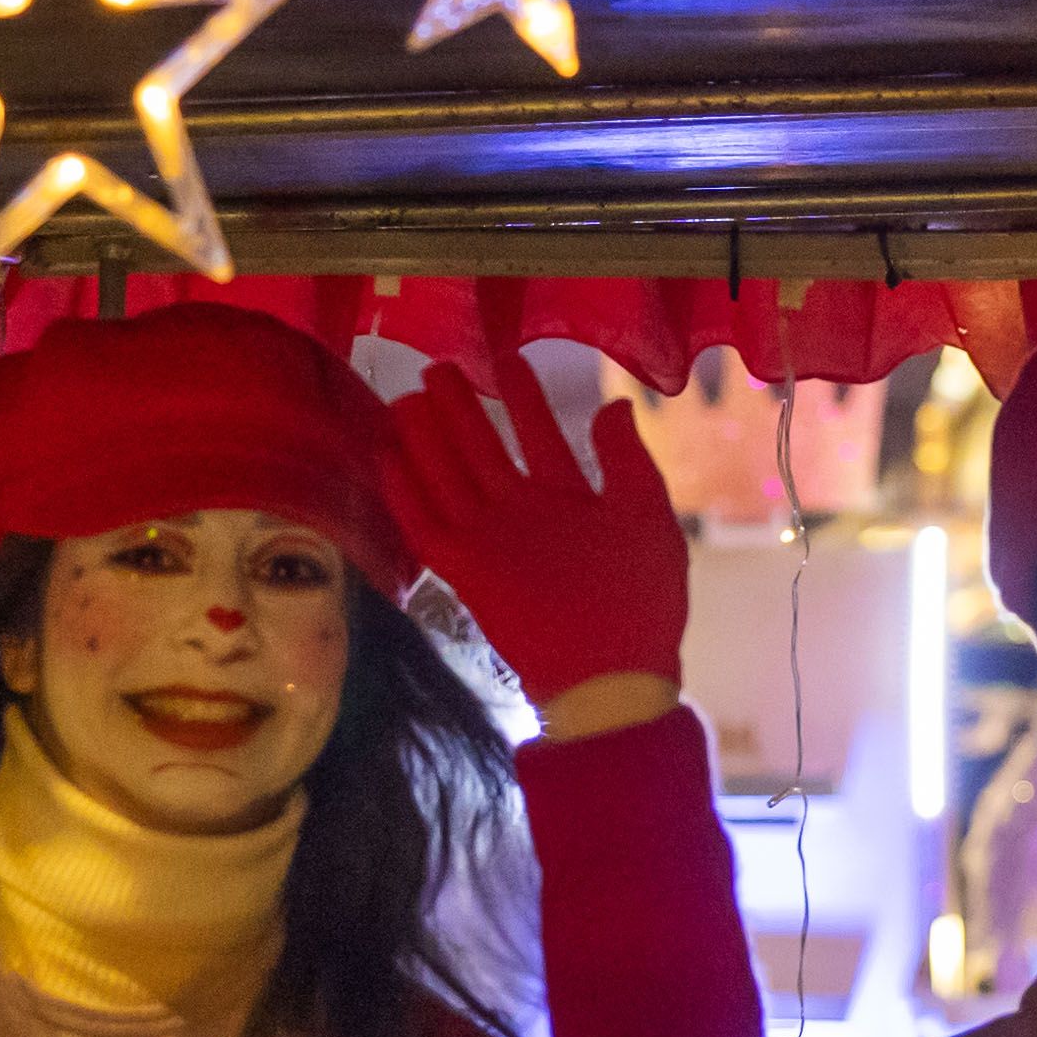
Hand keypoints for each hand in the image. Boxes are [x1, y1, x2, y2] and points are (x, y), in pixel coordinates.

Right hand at [382, 383, 688, 706]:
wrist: (613, 676)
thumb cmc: (641, 602)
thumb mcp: (648, 519)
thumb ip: (628, 462)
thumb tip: (612, 406)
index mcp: (569, 502)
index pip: (539, 436)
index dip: (524, 398)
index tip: (508, 360)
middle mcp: (523, 516)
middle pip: (482, 450)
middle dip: (460, 408)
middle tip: (436, 367)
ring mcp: (491, 541)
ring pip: (450, 476)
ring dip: (427, 437)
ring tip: (409, 394)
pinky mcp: (465, 572)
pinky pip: (425, 525)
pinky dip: (404, 491)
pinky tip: (388, 454)